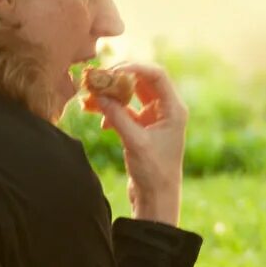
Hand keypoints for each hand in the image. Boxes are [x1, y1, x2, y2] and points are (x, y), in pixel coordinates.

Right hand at [84, 63, 186, 226]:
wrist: (157, 198)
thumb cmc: (154, 172)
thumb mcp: (135, 141)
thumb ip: (117, 116)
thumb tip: (98, 95)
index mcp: (174, 109)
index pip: (156, 75)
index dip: (135, 67)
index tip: (112, 69)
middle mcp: (166, 110)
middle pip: (142, 82)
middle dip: (119, 80)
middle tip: (98, 80)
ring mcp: (154, 119)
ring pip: (131, 96)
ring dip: (113, 96)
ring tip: (92, 99)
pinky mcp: (143, 129)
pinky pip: (125, 111)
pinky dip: (112, 112)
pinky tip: (102, 122)